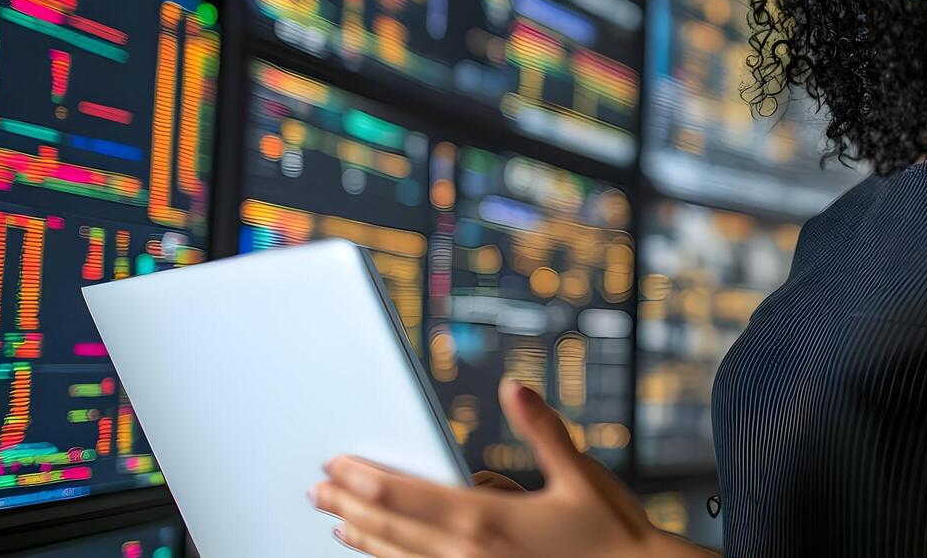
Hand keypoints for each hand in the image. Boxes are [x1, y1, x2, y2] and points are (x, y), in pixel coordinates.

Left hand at [312, 377, 690, 556]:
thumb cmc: (610, 532)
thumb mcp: (578, 472)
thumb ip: (541, 429)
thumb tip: (514, 387)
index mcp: (487, 519)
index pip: (405, 496)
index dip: (363, 480)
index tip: (335, 465)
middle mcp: (468, 554)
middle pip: (390, 528)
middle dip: (349, 505)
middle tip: (317, 489)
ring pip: (399, 557)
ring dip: (363, 536)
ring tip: (336, 520)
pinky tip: (380, 552)